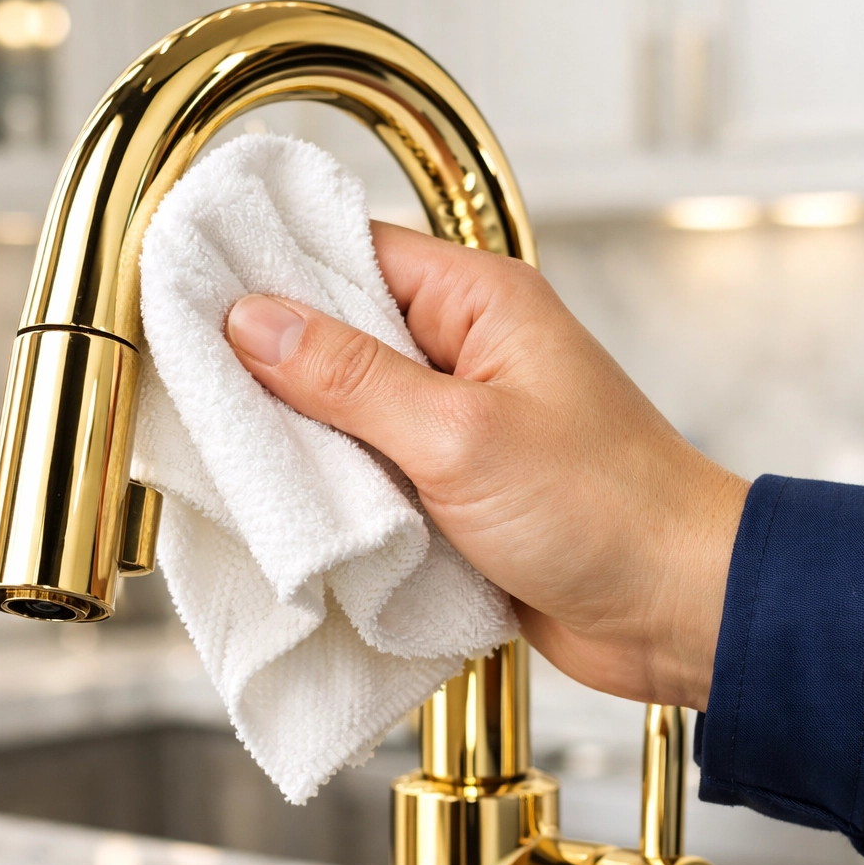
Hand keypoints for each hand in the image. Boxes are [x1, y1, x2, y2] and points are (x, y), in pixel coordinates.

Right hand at [225, 222, 748, 710]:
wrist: (672, 610)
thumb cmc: (602, 509)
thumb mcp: (460, 434)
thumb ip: (352, 379)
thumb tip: (252, 322)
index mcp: (478, 303)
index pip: (352, 254)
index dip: (272, 270)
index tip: (191, 290)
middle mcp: (464, 352)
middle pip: (342, 335)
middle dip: (273, 364)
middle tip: (194, 384)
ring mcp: (456, 422)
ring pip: (350, 410)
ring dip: (302, 437)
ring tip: (226, 449)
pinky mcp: (452, 486)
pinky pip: (373, 471)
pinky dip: (335, 488)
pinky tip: (287, 503)